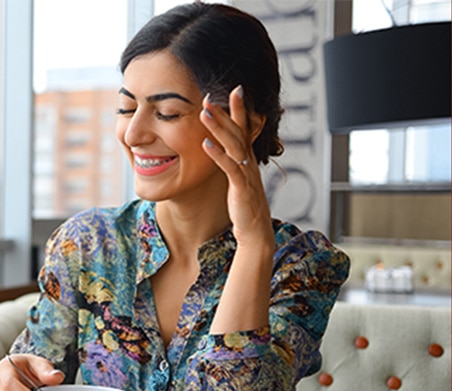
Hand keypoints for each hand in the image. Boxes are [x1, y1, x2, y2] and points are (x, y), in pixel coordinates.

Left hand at [200, 85, 273, 247]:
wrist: (255, 230)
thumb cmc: (244, 204)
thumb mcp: (239, 178)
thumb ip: (232, 162)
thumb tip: (223, 148)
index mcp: (247, 158)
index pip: (245, 128)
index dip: (240, 109)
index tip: (233, 89)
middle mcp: (249, 162)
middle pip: (238, 131)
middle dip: (226, 111)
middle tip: (211, 94)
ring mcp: (246, 174)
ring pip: (233, 145)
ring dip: (219, 127)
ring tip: (204, 111)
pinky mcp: (241, 188)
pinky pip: (229, 168)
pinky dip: (217, 155)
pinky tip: (205, 144)